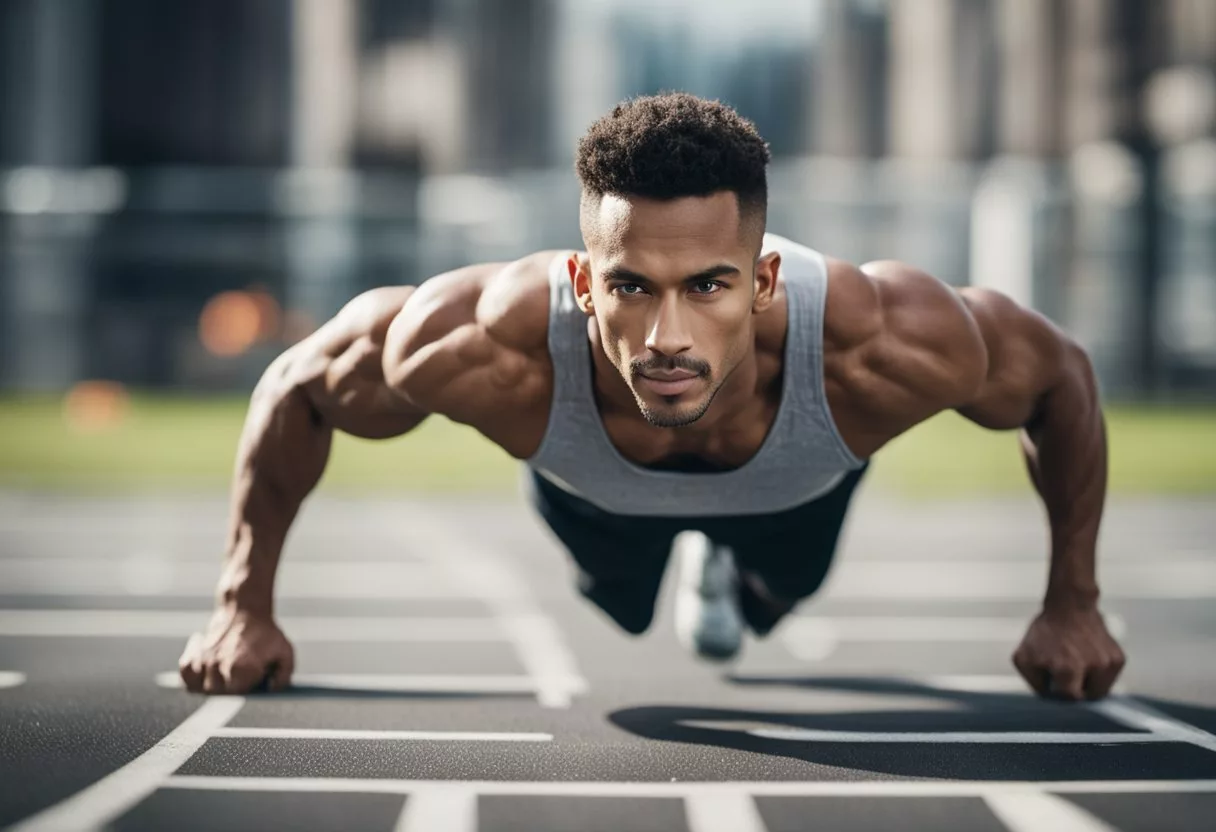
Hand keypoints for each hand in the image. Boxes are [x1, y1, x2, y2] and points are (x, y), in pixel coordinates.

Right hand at [178, 606, 294, 693]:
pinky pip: (186, 675)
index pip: (238, 696)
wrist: (245, 609)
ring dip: (214, 682)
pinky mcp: (194, 655)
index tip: (253, 678)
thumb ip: (283, 677)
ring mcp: (204, 661)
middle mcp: (219, 667)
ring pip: (202, 688)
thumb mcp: (285, 653)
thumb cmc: (266, 633)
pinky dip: (192, 676)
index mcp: (241, 669)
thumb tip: (271, 692)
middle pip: (220, 695)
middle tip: (241, 673)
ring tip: (227, 669)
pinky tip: (206, 668)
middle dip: (231, 688)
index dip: (247, 689)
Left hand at [1012, 606, 1124, 700]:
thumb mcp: (1024, 657)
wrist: (1070, 606)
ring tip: (1077, 665)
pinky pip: (1109, 678)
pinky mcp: (1119, 658)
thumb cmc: (1045, 631)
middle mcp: (1092, 667)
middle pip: (1089, 698)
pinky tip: (1087, 658)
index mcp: (1068, 669)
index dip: (1062, 694)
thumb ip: (1034, 683)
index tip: (1057, 685)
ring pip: (1102, 690)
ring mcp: (1108, 663)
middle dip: (1078, 690)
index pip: (1070, 699)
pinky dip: (1099, 673)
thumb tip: (1050, 698)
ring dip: (1089, 683)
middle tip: (1068, 676)